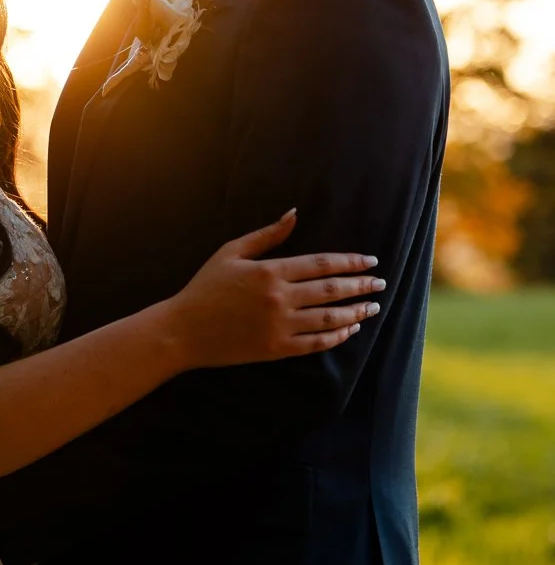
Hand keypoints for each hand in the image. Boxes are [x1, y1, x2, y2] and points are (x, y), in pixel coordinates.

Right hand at [171, 209, 384, 367]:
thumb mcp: (230, 253)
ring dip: (356, 312)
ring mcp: (280, 326)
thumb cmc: (204, 288)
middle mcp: (280, 298)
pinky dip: (337, 337)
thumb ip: (266, 235)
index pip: (322, 264)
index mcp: (270, 271)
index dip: (350, 262)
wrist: (183, 331)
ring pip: (329, 318)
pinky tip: (350, 330)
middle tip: (380, 283)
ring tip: (373, 307)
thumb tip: (294, 214)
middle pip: (332, 290)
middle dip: (361, 285)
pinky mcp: (276, 350)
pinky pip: (316, 343)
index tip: (370, 261)